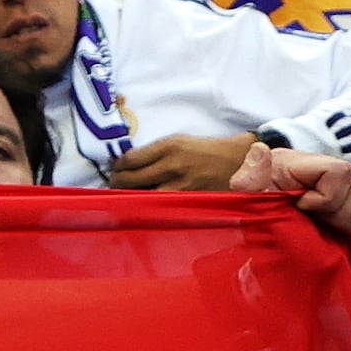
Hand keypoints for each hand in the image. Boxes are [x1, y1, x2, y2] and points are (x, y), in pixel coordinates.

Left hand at [108, 132, 264, 196]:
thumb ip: (154, 152)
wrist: (237, 160)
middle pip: (131, 180)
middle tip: (114, 187)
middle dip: (117, 185)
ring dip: (131, 199)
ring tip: (126, 199)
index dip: (116, 168)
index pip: (129, 160)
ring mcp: (181, 186)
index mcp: (167, 147)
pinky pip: (163, 208)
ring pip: (144, 197)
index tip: (113, 170)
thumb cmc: (204, 150)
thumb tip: (127, 164)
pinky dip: (151, 208)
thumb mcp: (178, 141)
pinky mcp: (190, 201)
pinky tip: (145, 208)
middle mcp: (172, 165)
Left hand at [236, 145, 350, 241]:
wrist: (261, 215)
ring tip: (330, 226)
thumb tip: (261, 152)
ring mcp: (347, 181)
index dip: (327, 197)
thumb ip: (250, 177)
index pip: (338, 171)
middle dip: (342, 213)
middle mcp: (330, 166)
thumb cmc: (255, 204)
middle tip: (318, 223)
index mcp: (303, 162)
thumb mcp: (245, 193)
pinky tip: (345, 230)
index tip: (303, 208)